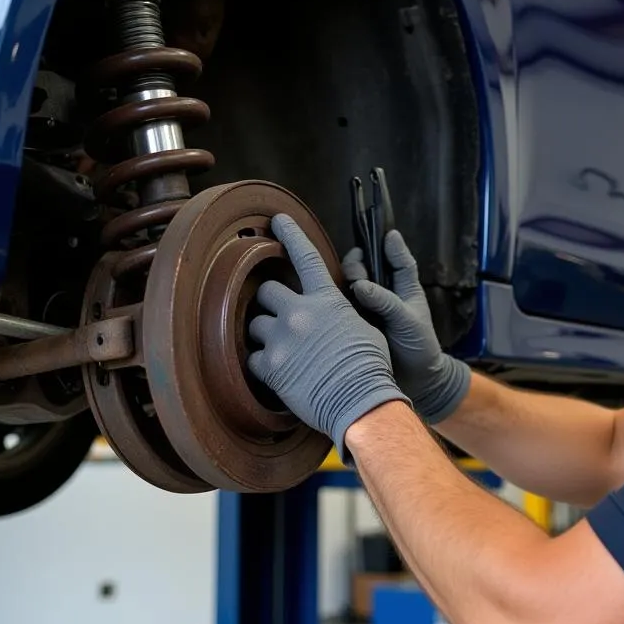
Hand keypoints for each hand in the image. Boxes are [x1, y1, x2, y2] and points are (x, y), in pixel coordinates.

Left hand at [247, 214, 409, 456]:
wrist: (361, 402)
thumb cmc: (371, 367)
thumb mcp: (364, 328)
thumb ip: (340, 312)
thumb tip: (329, 311)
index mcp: (327, 300)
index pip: (305, 256)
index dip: (290, 234)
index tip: (276, 221)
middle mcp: (300, 314)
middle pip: (266, 292)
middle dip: (271, 304)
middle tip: (282, 320)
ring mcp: (283, 339)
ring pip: (255, 324)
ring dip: (265, 334)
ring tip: (283, 351)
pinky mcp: (271, 366)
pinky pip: (252, 357)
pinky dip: (262, 364)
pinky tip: (279, 373)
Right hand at [342, 229, 470, 423]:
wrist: (416, 383)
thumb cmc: (419, 347)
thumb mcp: (409, 320)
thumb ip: (386, 300)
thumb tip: (360, 284)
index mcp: (398, 287)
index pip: (389, 259)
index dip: (383, 247)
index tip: (378, 240)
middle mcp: (377, 294)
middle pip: (359, 269)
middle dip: (356, 267)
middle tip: (357, 281)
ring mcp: (360, 310)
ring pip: (343, 287)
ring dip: (340, 286)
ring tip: (343, 297)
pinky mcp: (346, 327)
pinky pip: (334, 311)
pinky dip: (328, 306)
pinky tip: (321, 308)